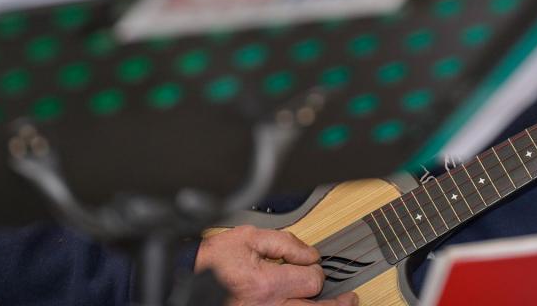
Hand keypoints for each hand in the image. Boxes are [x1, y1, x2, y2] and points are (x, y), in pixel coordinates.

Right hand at [195, 226, 357, 305]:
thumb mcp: (247, 238)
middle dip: (338, 303)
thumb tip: (309, 253)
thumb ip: (283, 242)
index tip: (313, 264)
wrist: (186, 281)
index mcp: (266, 284)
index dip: (317, 268)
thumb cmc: (212, 261)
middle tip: (350, 299)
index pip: (312, 280)